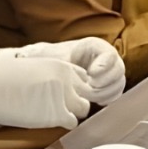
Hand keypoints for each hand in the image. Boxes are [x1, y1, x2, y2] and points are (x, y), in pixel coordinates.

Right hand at [0, 52, 95, 128]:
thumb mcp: (30, 64)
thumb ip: (47, 71)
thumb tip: (51, 81)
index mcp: (59, 64)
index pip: (83, 76)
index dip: (75, 87)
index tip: (64, 94)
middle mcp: (66, 78)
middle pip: (86, 93)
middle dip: (75, 100)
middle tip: (59, 106)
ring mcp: (63, 96)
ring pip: (82, 109)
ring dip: (71, 112)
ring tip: (53, 114)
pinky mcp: (55, 114)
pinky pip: (71, 122)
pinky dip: (63, 124)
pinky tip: (47, 120)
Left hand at [12, 38, 126, 103]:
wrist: (55, 67)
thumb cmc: (53, 58)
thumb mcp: (51, 56)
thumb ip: (49, 58)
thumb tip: (28, 58)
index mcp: (94, 46)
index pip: (108, 54)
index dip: (104, 66)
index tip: (91, 76)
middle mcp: (106, 57)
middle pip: (118, 70)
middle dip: (105, 82)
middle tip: (90, 90)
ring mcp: (110, 72)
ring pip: (118, 83)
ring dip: (106, 92)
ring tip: (90, 97)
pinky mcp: (109, 85)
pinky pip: (116, 93)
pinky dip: (108, 98)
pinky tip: (95, 102)